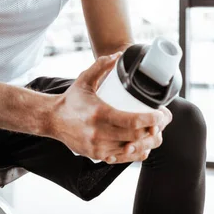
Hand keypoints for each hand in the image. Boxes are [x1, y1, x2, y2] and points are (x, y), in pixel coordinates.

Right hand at [50, 52, 170, 163]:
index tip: (160, 114)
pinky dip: (135, 152)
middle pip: (136, 137)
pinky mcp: (97, 156)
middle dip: (153, 130)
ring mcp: (98, 147)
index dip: (151, 119)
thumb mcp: (84, 79)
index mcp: (98, 114)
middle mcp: (98, 133)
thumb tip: (118, 55)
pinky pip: (123, 158)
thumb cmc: (71, 99)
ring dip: (147, 142)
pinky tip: (141, 143)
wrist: (52, 120)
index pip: (132, 121)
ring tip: (153, 131)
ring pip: (132, 150)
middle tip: (160, 121)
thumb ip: (101, 66)